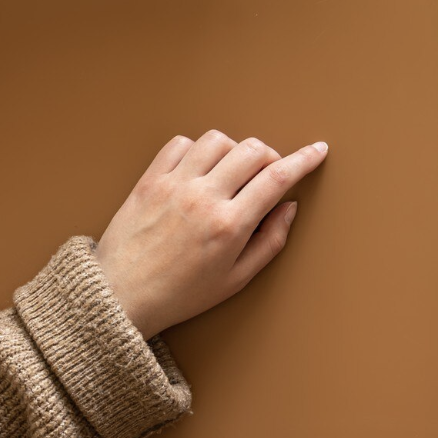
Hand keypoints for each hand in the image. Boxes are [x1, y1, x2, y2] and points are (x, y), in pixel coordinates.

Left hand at [95, 132, 326, 338]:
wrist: (119, 298)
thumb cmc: (179, 295)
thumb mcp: (236, 280)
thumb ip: (270, 242)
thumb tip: (289, 207)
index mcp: (229, 226)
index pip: (277, 177)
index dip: (304, 159)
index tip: (318, 150)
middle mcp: (203, 198)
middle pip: (252, 150)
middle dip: (270, 156)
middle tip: (267, 173)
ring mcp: (174, 185)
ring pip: (217, 140)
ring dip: (233, 150)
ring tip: (230, 172)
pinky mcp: (149, 180)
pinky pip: (180, 144)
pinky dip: (196, 149)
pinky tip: (199, 169)